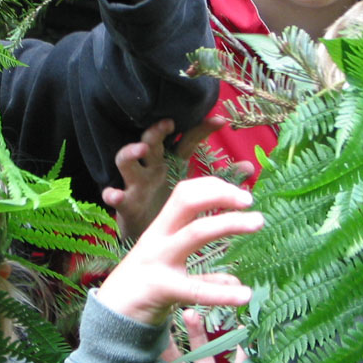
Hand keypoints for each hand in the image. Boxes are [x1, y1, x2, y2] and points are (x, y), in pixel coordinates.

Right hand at [97, 176, 262, 325]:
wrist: (111, 319)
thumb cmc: (143, 290)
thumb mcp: (169, 269)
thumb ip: (201, 272)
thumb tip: (234, 280)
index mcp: (160, 229)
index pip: (185, 192)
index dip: (214, 187)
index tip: (241, 194)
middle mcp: (157, 239)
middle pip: (187, 201)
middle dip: (220, 194)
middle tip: (250, 201)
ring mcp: (158, 261)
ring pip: (195, 233)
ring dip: (228, 223)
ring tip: (257, 223)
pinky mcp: (160, 289)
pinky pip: (195, 288)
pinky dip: (222, 292)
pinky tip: (244, 294)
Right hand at [103, 116, 232, 240]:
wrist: (147, 242)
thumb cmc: (172, 210)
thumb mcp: (197, 194)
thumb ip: (221, 180)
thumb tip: (250, 167)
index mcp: (171, 163)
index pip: (186, 140)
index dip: (200, 129)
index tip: (220, 120)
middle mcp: (152, 168)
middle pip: (152, 142)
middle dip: (158, 131)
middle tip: (168, 123)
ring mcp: (136, 184)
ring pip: (126, 162)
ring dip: (130, 152)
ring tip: (140, 149)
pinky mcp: (125, 205)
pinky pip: (114, 197)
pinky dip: (112, 195)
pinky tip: (114, 194)